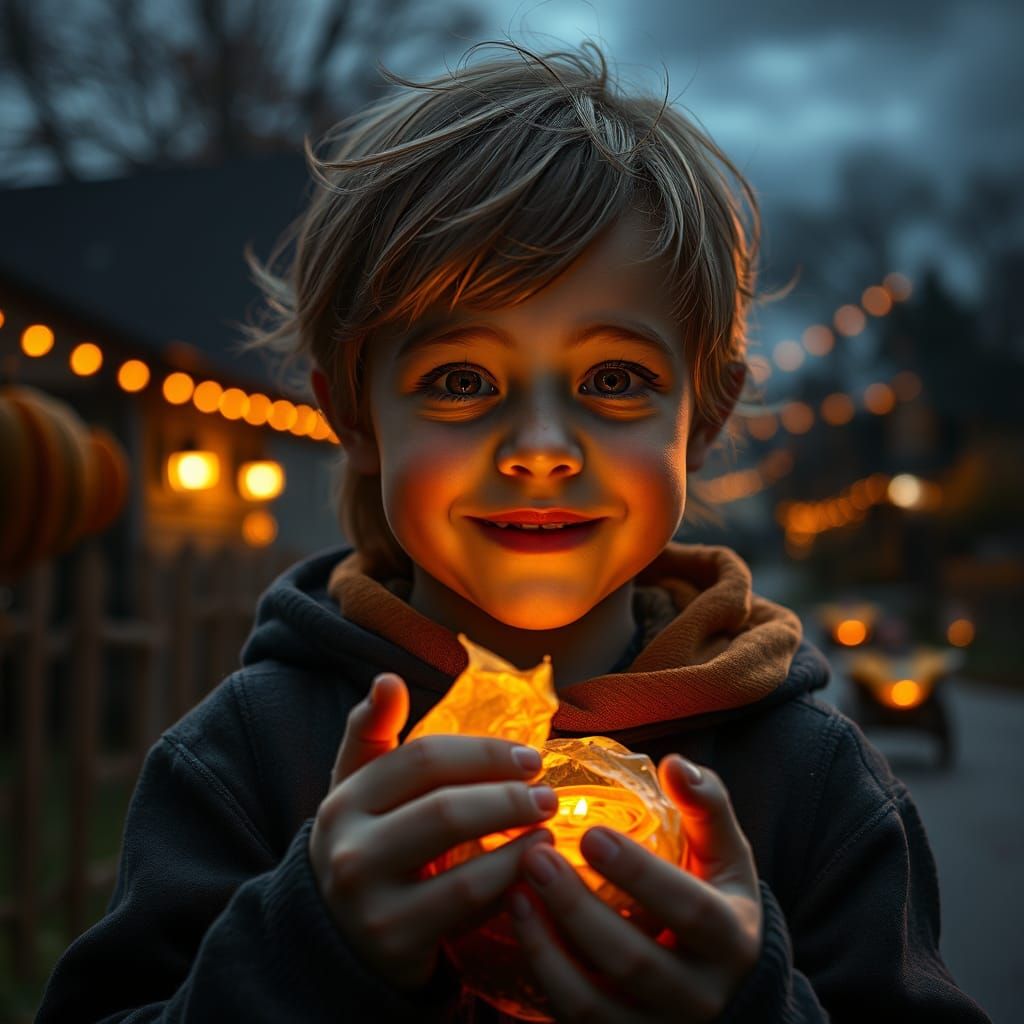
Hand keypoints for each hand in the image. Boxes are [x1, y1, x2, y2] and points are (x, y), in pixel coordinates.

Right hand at [309, 673, 557, 990]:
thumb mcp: (356, 786)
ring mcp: (373, 907)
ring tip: (548, 833)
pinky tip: (530, 875)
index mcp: (345, 801)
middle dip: (509, 799)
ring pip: (465, 875)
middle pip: (447, 811)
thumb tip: (388, 679)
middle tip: (549, 795)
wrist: (332, 936)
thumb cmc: (364, 841)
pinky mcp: (398, 949)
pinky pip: (470, 919)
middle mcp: (351, 853)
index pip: (424, 759)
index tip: (530, 757)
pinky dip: (507, 891)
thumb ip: (372, 732)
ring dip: (520, 850)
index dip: (485, 753)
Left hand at [508, 755, 761, 1022]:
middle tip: (535, 856)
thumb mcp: (726, 855)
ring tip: (514, 891)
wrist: (725, 989)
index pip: (690, 911)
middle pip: (633, 961)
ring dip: (546, 948)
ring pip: (592, 1003)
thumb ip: (708, 805)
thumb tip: (676, 763)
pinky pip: (572, 1019)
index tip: (591, 834)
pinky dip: (541, 975)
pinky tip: (518, 927)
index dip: (640, 874)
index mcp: (731, 940)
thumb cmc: (718, 900)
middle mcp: (698, 996)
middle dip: (578, 909)